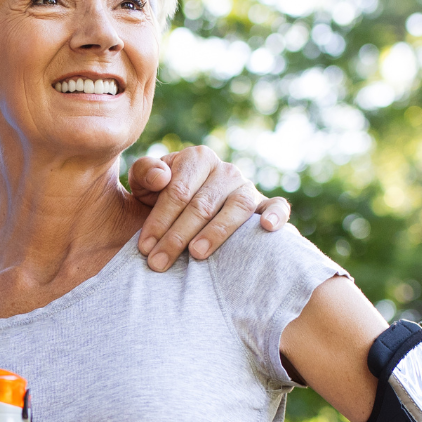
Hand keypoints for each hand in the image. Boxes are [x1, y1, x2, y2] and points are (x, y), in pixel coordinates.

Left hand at [129, 146, 290, 271]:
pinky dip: (275, 215)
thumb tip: (161, 176)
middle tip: (159, 263)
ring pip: (236, 208)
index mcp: (197, 159)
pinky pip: (277, 206)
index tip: (144, 248)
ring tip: (197, 254)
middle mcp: (225, 170)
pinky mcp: (265, 204)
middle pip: (202, 204)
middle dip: (177, 236)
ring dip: (217, 232)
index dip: (159, 220)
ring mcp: (247, 187)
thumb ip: (144, 174)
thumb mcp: (145, 186)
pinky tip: (267, 228)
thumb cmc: (162, 200)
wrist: (186, 214)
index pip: (178, 191)